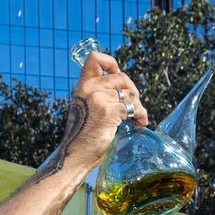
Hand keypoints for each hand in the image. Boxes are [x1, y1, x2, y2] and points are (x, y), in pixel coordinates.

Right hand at [47, 50, 147, 174]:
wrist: (75, 155)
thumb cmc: (81, 136)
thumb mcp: (84, 108)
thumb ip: (96, 95)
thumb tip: (121, 89)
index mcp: (82, 86)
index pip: (94, 58)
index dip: (111, 62)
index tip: (117, 75)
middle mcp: (89, 89)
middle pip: (121, 77)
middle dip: (132, 90)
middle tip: (134, 104)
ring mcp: (99, 100)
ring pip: (129, 93)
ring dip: (138, 105)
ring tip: (138, 117)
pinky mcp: (109, 112)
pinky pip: (132, 107)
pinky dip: (140, 115)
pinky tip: (140, 123)